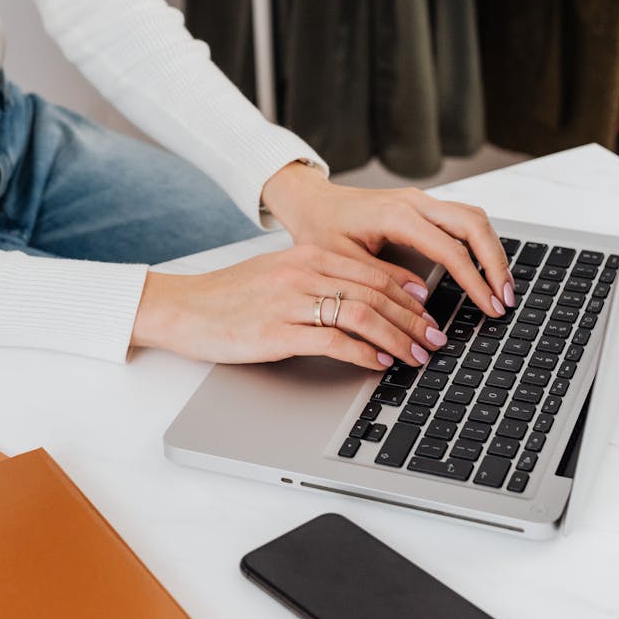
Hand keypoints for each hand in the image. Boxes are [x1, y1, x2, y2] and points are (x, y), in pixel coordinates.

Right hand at [130, 245, 447, 370]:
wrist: (181, 308)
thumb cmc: (228, 297)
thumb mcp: (277, 275)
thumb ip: (317, 281)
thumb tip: (361, 301)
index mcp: (307, 254)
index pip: (373, 271)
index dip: (409, 294)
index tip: (430, 311)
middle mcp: (303, 272)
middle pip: (376, 293)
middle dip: (414, 319)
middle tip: (436, 340)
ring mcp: (290, 300)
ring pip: (363, 315)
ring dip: (398, 338)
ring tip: (417, 356)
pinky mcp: (277, 331)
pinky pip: (334, 341)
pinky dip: (365, 353)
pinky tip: (379, 364)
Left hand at [260, 162, 514, 321]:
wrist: (312, 202)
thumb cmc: (320, 229)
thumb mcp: (342, 261)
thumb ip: (382, 280)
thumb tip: (421, 301)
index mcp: (396, 215)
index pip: (450, 249)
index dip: (474, 280)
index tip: (489, 306)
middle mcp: (415, 202)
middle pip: (474, 225)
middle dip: (496, 263)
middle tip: (504, 299)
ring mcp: (421, 201)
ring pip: (474, 218)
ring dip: (492, 251)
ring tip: (501, 287)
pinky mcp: (423, 206)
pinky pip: (462, 219)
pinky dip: (480, 242)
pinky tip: (484, 268)